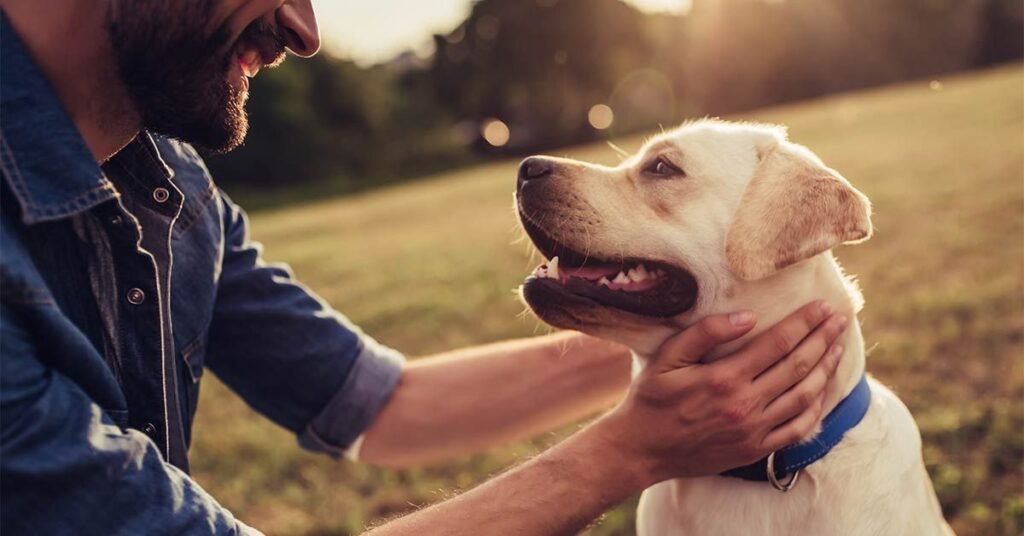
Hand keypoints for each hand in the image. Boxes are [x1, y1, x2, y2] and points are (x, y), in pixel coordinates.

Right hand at [595, 301, 847, 485]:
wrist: (642, 450)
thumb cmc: (651, 399)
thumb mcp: (667, 358)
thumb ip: (705, 333)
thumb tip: (747, 316)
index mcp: (724, 378)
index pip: (778, 343)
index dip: (804, 323)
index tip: (823, 306)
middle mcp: (745, 405)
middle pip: (798, 366)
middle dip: (823, 339)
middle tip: (840, 320)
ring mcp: (754, 430)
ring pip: (804, 396)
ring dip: (826, 369)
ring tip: (838, 348)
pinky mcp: (756, 449)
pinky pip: (797, 428)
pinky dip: (816, 408)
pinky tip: (823, 390)